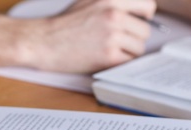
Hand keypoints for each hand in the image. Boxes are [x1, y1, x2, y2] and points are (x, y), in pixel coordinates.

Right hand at [20, 0, 155, 72]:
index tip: (136, 23)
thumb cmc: (62, 24)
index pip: (148, 6)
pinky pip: (128, 61)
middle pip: (145, 31)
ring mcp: (112, 36)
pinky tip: (105, 59)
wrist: (42, 42)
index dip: (144, 17)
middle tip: (117, 42)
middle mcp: (114, 15)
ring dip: (127, 52)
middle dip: (133, 38)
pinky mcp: (108, 55)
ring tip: (108, 50)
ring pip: (139, 48)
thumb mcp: (88, 1)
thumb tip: (137, 11)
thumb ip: (112, 2)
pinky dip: (119, 63)